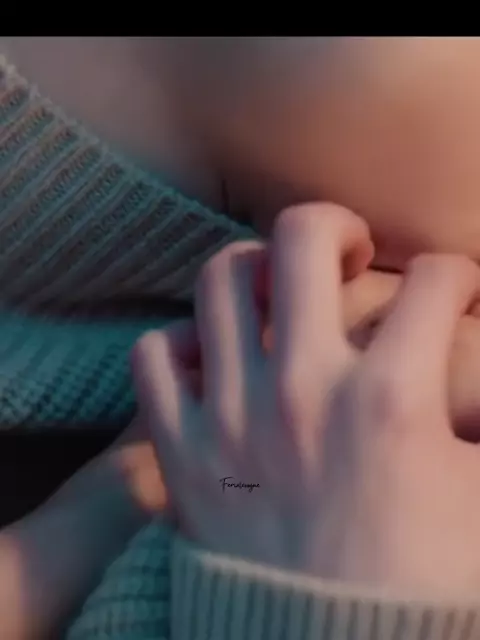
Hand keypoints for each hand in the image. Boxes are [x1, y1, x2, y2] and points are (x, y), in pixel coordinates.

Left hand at [132, 203, 479, 595]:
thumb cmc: (414, 582)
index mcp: (391, 399)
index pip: (437, 283)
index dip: (459, 276)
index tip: (456, 290)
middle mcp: (303, 389)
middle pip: (304, 238)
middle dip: (338, 225)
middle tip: (353, 251)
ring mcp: (230, 413)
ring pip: (221, 280)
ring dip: (256, 268)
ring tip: (279, 289)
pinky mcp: (181, 448)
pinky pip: (156, 356)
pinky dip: (181, 344)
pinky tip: (215, 358)